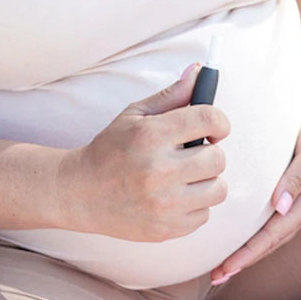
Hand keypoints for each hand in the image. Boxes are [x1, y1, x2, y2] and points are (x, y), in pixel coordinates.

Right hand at [57, 62, 230, 242]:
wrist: (80, 193)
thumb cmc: (109, 150)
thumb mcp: (134, 115)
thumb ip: (171, 94)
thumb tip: (200, 70)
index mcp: (151, 135)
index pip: (209, 119)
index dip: (219, 121)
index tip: (215, 128)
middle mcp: (158, 170)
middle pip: (219, 158)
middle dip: (210, 153)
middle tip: (192, 155)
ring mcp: (163, 204)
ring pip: (218, 189)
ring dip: (206, 181)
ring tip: (184, 178)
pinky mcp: (166, 229)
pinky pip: (204, 215)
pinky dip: (194, 206)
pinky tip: (173, 198)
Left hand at [210, 99, 300, 284]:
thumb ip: (298, 177)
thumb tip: (279, 206)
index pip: (272, 236)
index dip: (248, 254)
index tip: (226, 268)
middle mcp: (300, 210)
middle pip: (268, 244)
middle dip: (242, 262)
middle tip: (216, 276)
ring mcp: (294, 206)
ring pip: (267, 237)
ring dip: (245, 254)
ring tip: (222, 267)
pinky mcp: (287, 198)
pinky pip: (267, 223)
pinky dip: (251, 236)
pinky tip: (236, 240)